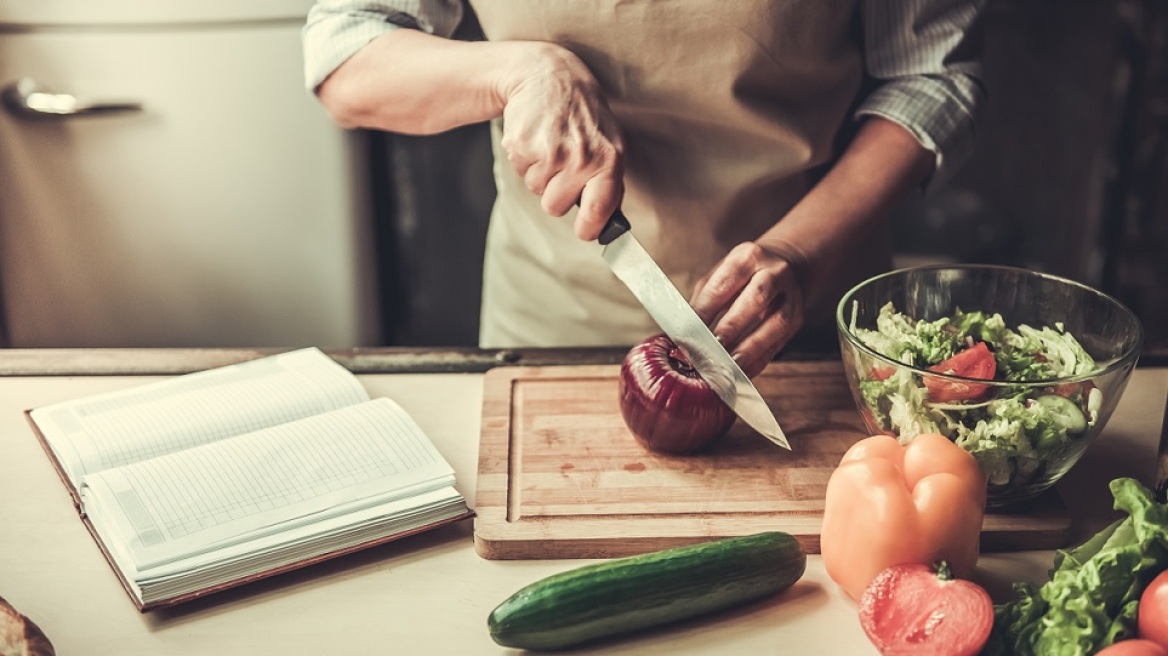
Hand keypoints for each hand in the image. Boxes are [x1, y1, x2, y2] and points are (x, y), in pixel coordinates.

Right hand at [499, 44, 623, 240]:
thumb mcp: (609, 143)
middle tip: (561, 162)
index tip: (584, 230)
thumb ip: (608, 183)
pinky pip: (519, 171)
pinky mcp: (523, 145)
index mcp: (609, 161)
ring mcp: (551, 152)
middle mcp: (581, 158)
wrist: (549, 75)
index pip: (598, 212)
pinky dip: (524, 158)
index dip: (588, 228)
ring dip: (539, 172)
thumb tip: (608, 225)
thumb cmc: (582, 115)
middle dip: (553, 191)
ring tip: (549, 143)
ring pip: (535, 190)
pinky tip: (536, 136)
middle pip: (554, 207)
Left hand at [689, 242, 807, 377]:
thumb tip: (680, 334)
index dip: (704, 312)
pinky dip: (759, 361)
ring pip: (775, 324)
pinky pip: (779, 343)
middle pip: (755, 299)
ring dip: (750, 348)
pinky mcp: (798, 318)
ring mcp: (791, 296)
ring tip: (728, 367)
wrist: (787, 264)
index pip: (723, 285)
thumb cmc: (742, 274)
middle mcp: (774, 272)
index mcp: (747, 257)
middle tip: (709, 351)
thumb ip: (702, 301)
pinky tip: (741, 373)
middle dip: (730, 327)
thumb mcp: (720, 275)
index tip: (686, 335)